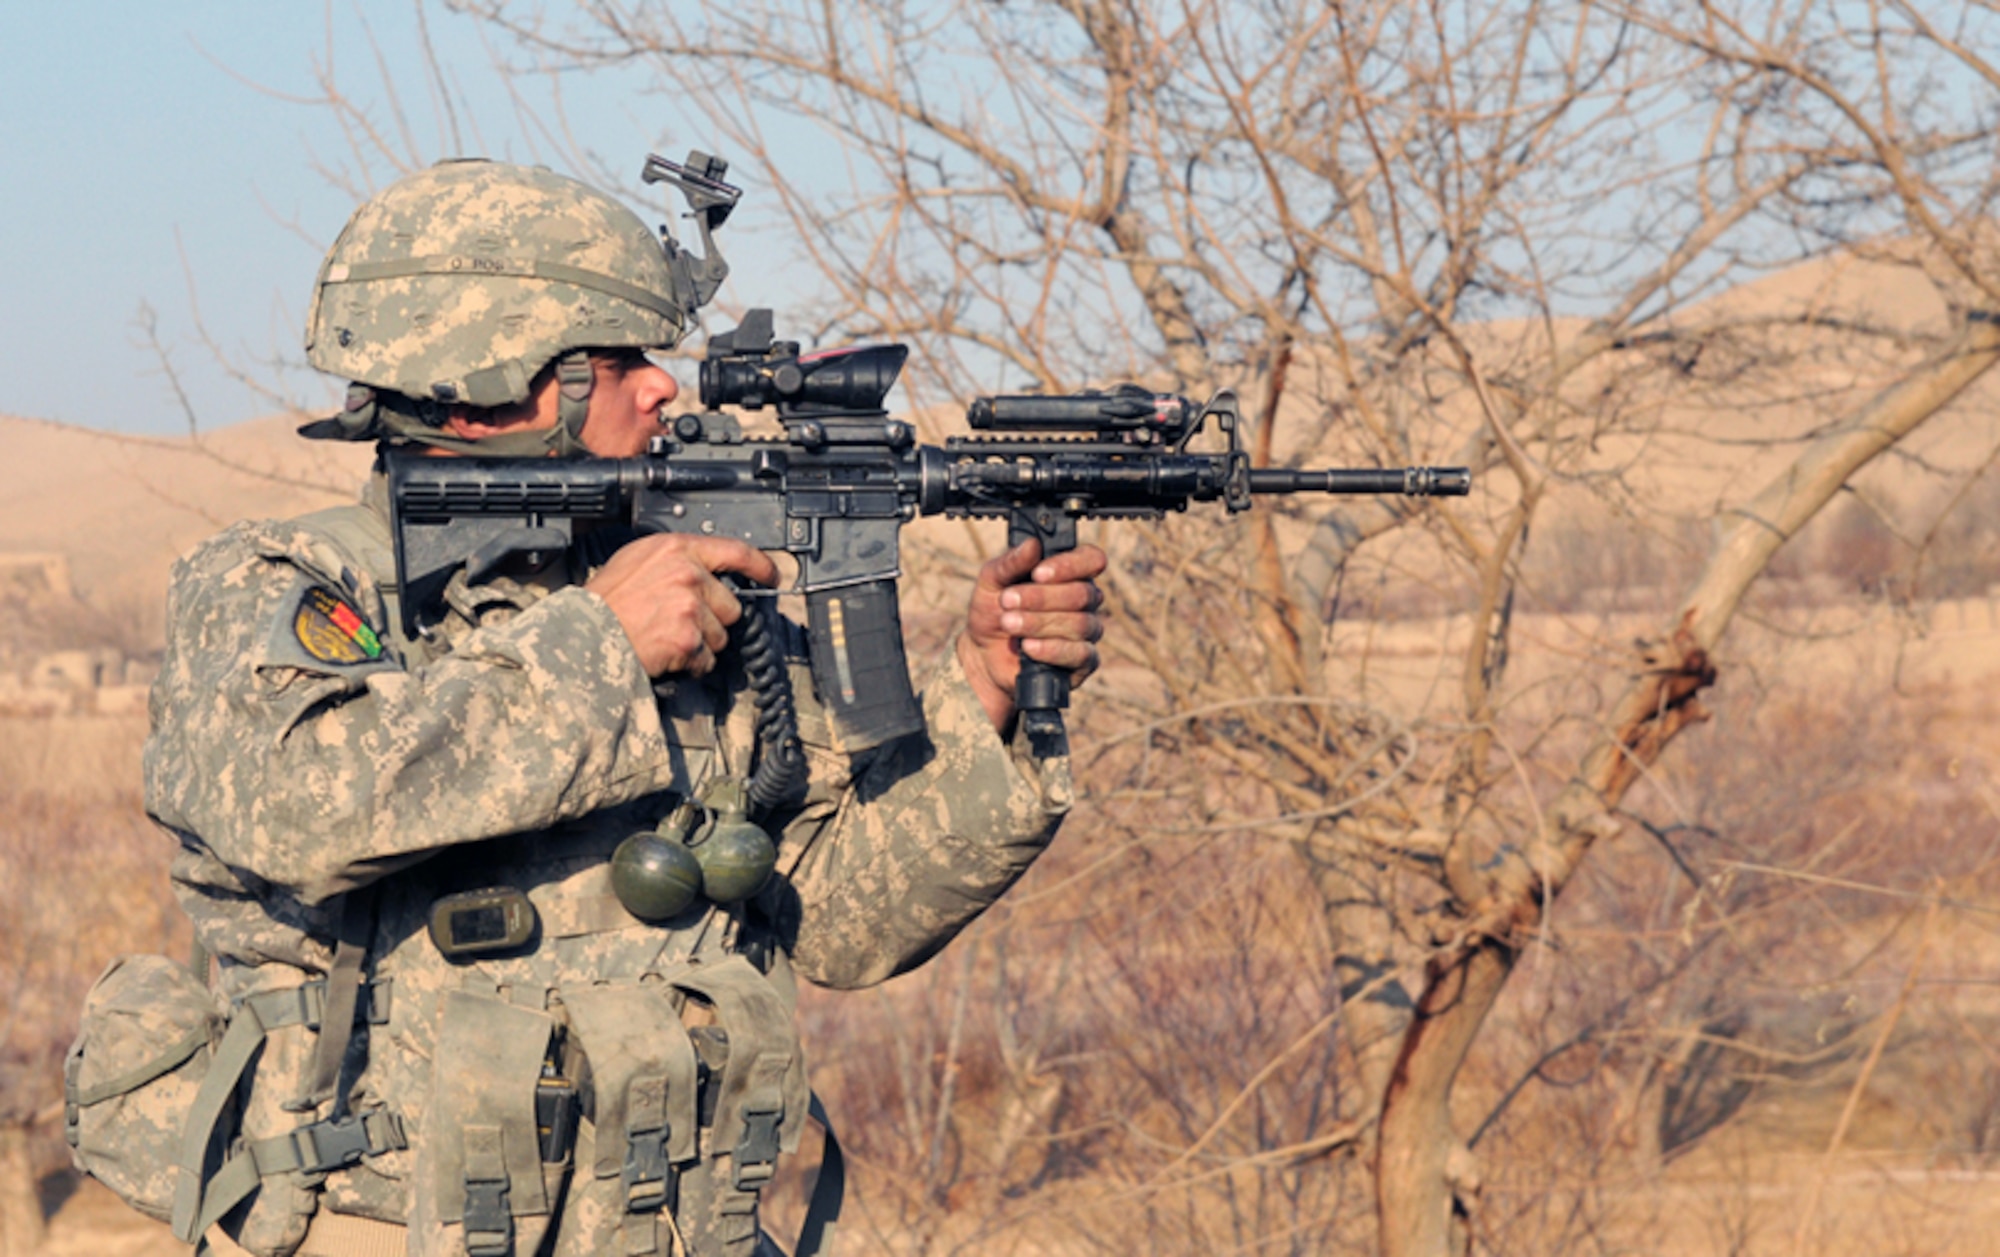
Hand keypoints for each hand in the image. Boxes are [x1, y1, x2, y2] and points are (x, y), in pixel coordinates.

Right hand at [585, 534, 778, 676]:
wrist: (582, 634)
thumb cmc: (605, 602)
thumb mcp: (638, 561)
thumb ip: (675, 561)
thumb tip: (706, 572)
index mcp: (676, 549)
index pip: (736, 551)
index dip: (761, 566)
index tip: (772, 576)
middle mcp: (688, 574)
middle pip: (731, 605)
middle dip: (712, 619)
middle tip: (679, 622)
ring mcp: (690, 606)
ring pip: (721, 635)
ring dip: (701, 643)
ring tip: (666, 636)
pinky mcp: (689, 638)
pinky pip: (707, 659)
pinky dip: (691, 664)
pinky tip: (665, 653)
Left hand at [958, 539, 1107, 733]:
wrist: (983, 654)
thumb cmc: (993, 611)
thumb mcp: (991, 582)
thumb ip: (1010, 563)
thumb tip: (1032, 545)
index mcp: (1069, 573)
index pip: (1091, 559)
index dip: (1069, 565)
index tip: (1038, 573)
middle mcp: (1085, 600)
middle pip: (1082, 593)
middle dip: (1041, 597)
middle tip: (1007, 601)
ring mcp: (1087, 631)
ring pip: (1079, 623)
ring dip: (1039, 623)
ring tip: (1009, 623)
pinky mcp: (1084, 661)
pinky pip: (1080, 653)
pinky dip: (1051, 649)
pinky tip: (1028, 647)